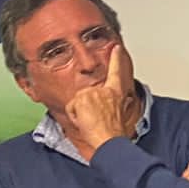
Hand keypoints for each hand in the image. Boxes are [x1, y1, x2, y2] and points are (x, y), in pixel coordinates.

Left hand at [68, 43, 139, 157]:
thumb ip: (105, 105)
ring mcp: (93, 93)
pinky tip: (86, 121)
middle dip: (85, 108)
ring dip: (81, 114)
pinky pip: (72, 107)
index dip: (116, 58)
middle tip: (96, 120)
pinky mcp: (83, 97)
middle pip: (87, 94)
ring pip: (78, 102)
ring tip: (92, 122)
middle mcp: (105, 91)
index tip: (116, 47)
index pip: (117, 72)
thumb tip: (97, 108)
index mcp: (116, 94)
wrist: (109, 139)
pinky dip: (75, 116)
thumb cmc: (111, 133)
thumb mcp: (114, 115)